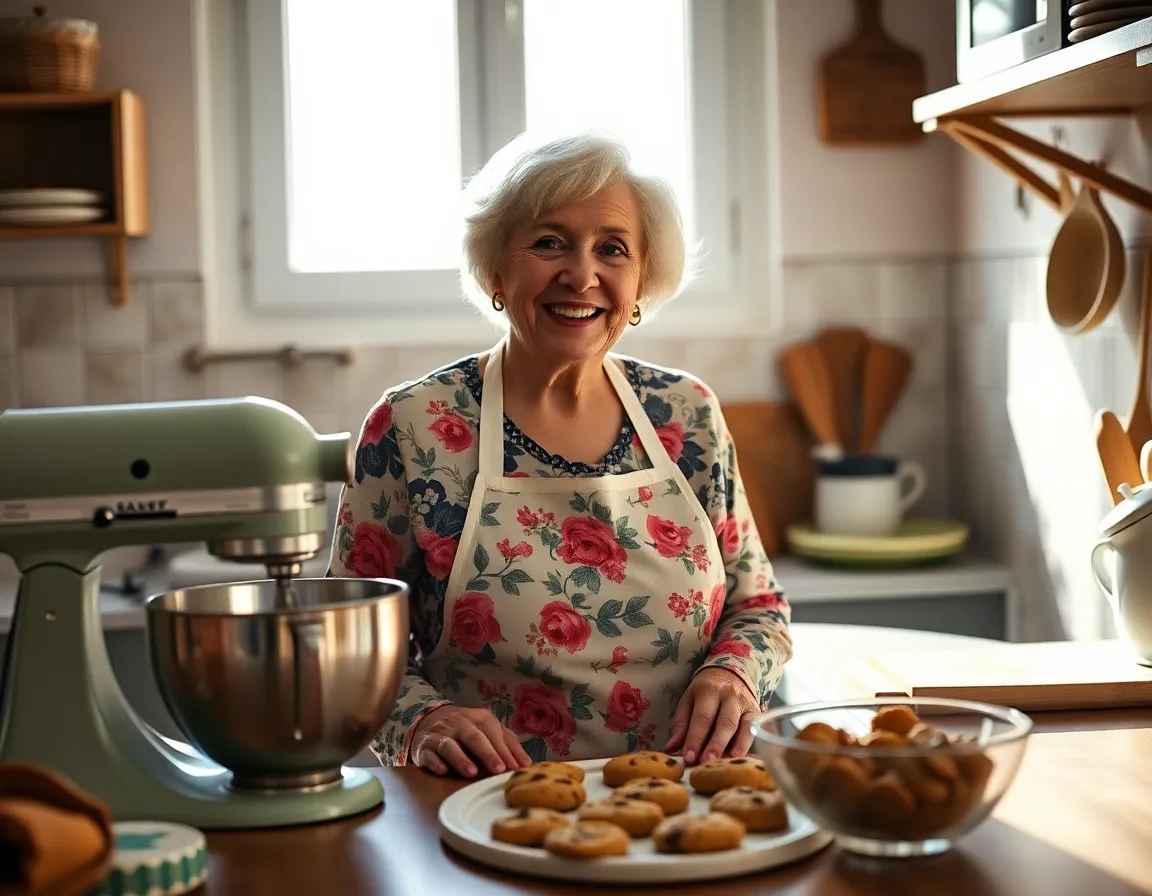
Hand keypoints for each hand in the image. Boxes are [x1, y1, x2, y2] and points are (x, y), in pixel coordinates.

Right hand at [411, 705, 531, 777]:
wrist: (429, 718)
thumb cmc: (466, 728)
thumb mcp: (487, 729)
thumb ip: (506, 743)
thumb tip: (526, 763)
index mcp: (479, 719)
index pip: (495, 734)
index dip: (507, 751)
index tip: (517, 767)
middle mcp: (459, 724)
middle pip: (474, 737)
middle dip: (488, 753)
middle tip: (499, 769)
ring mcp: (440, 735)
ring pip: (450, 745)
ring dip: (461, 759)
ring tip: (472, 772)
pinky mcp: (424, 747)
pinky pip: (429, 754)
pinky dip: (435, 762)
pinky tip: (442, 771)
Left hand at [665, 668, 758, 764]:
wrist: (730, 673)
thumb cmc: (705, 692)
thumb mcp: (689, 700)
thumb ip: (681, 724)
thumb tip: (671, 748)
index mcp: (709, 690)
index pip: (702, 717)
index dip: (695, 739)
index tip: (688, 758)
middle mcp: (730, 696)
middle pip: (724, 723)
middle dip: (716, 745)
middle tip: (706, 763)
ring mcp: (746, 704)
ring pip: (744, 728)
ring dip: (736, 748)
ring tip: (726, 764)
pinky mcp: (758, 713)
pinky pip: (755, 731)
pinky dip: (749, 746)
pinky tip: (742, 760)